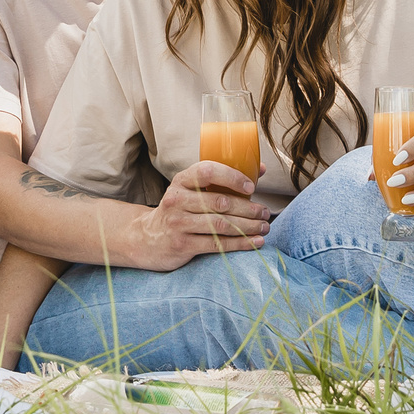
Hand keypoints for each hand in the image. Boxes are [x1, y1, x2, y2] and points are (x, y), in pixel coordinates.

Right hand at [141, 160, 272, 266]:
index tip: (251, 187)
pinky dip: (240, 243)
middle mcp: (177, 199)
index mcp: (181, 181)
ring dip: (248, 226)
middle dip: (248, 208)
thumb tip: (261, 169)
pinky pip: (217, 244)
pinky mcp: (182, 244)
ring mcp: (178, 223)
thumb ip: (221, 181)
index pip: (207, 171)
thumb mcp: (190, 190)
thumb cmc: (179, 210)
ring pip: (221, 224)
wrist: (147, 238)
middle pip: (220, 202)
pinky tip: (255, 242)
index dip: (232, 177)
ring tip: (264, 227)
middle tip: (265, 213)